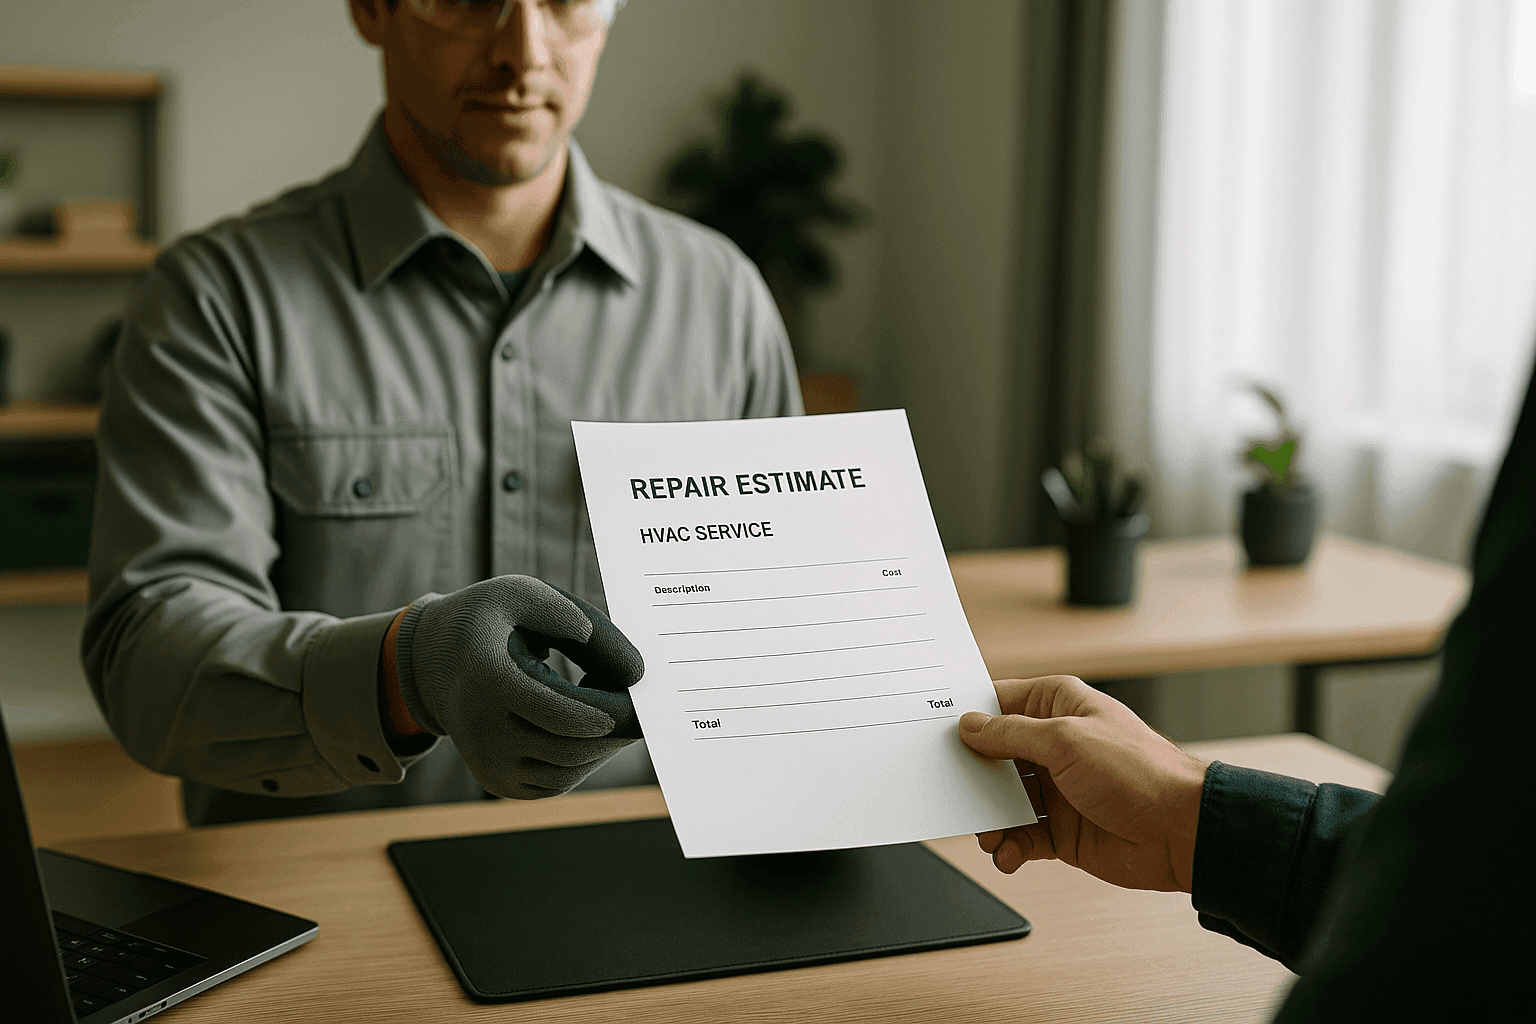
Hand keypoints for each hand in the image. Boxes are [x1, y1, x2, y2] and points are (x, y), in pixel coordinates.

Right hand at [389, 575, 644, 798]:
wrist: (428, 663)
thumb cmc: (485, 622)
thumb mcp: (521, 594)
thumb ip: (575, 618)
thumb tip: (631, 668)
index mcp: (488, 681)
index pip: (564, 715)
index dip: (611, 712)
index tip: (639, 691)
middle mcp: (483, 732)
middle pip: (573, 747)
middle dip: (616, 728)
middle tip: (636, 699)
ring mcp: (488, 765)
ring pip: (569, 772)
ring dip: (603, 744)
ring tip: (608, 705)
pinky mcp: (498, 783)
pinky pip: (556, 783)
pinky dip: (583, 759)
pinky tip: (587, 725)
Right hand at [958, 675, 1207, 892]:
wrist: (1182, 832)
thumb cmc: (1138, 772)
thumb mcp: (1065, 740)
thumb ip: (1011, 735)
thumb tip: (969, 726)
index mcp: (1057, 705)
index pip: (998, 702)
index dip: (966, 715)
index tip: (932, 729)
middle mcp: (1054, 744)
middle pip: (992, 754)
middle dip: (970, 774)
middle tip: (949, 789)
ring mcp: (1056, 789)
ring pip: (1000, 800)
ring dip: (987, 818)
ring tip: (986, 832)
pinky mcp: (1060, 830)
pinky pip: (1018, 837)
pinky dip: (1007, 847)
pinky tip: (1007, 854)